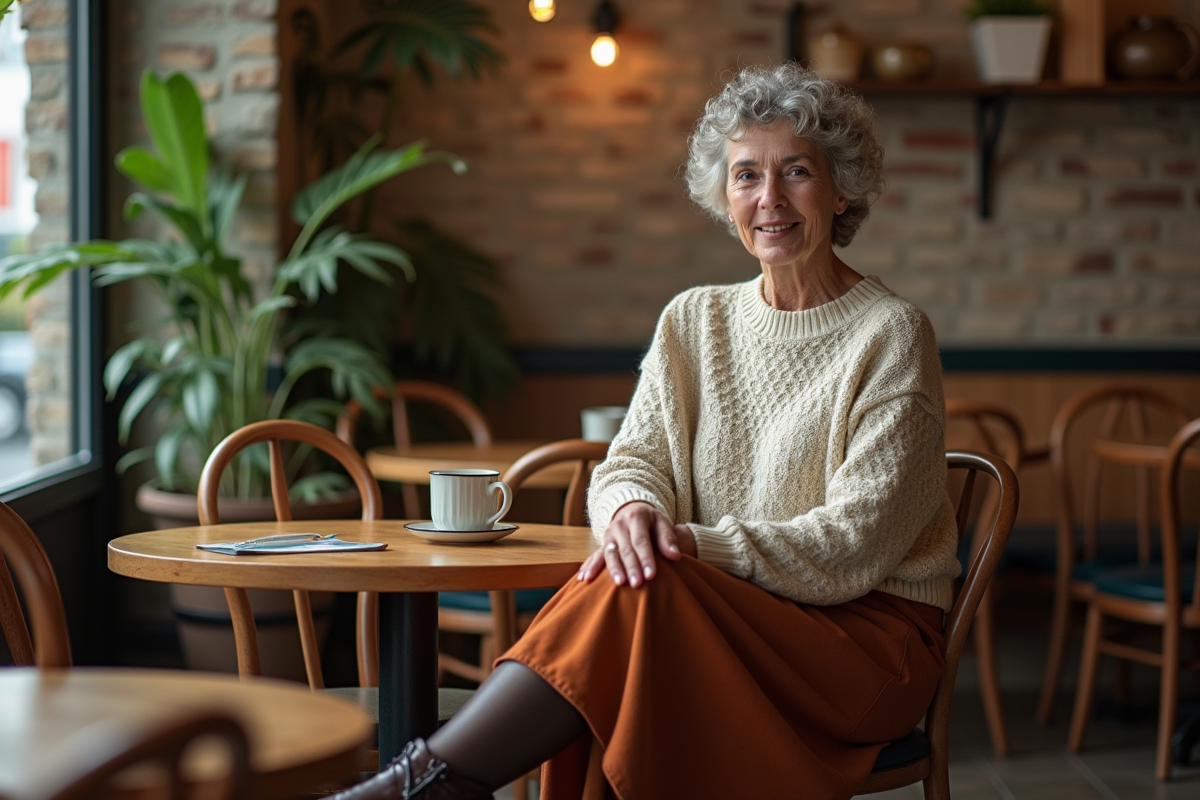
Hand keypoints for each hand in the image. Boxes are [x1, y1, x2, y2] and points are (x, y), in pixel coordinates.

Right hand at [577, 501, 695, 586]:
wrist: (631, 510)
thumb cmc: (651, 521)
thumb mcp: (662, 522)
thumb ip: (668, 538)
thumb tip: (675, 556)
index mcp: (635, 517)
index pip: (641, 541)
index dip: (646, 558)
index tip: (652, 575)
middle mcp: (619, 525)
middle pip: (625, 549)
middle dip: (631, 567)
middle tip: (637, 584)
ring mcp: (608, 534)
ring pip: (610, 554)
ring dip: (614, 569)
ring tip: (619, 584)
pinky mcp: (602, 544)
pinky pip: (595, 556)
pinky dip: (589, 567)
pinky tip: (584, 579)